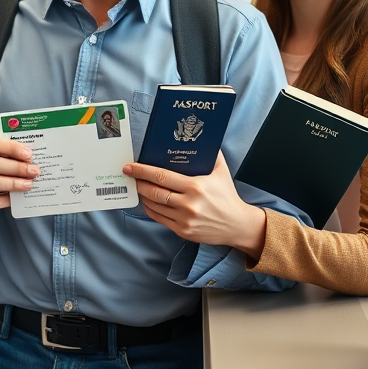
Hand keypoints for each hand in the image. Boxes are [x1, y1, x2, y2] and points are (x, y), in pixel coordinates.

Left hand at [123, 152, 266, 258]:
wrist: (237, 225)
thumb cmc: (227, 196)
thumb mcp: (221, 171)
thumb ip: (211, 154)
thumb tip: (201, 138)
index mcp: (195, 187)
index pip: (162, 176)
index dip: (142, 171)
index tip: (130, 167)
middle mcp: (188, 204)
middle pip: (154, 192)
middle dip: (138, 183)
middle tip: (130, 176)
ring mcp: (184, 219)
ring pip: (154, 206)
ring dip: (143, 195)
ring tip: (137, 186)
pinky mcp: (182, 231)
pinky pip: (159, 218)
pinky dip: (150, 209)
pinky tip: (147, 201)